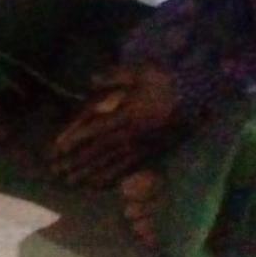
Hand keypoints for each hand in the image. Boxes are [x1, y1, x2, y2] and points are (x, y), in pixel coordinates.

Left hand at [47, 65, 177, 186]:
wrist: (199, 98)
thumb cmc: (168, 83)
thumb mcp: (141, 72)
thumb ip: (114, 76)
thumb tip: (90, 79)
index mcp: (126, 114)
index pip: (94, 129)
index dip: (74, 138)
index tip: (57, 147)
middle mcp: (130, 134)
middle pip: (97, 151)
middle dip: (75, 161)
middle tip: (56, 171)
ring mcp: (140, 147)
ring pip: (110, 163)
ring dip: (88, 173)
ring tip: (70, 181)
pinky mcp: (150, 154)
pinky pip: (127, 169)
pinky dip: (111, 178)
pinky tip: (98, 184)